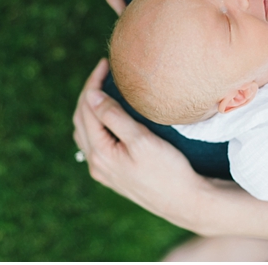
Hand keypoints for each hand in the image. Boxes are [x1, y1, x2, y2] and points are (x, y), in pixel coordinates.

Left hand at [72, 59, 208, 229]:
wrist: (185, 202)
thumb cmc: (168, 170)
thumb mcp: (141, 140)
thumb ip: (113, 117)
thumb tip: (92, 95)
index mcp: (99, 153)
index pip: (87, 109)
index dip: (93, 83)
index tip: (105, 64)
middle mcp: (96, 163)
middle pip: (81, 119)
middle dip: (89, 93)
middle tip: (103, 72)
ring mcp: (103, 171)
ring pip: (85, 132)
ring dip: (89, 109)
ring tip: (103, 89)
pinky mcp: (113, 175)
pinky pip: (94, 144)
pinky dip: (95, 124)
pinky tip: (106, 118)